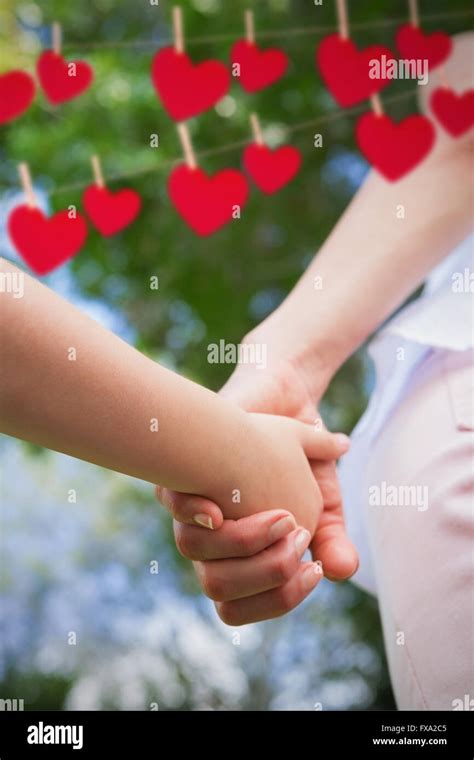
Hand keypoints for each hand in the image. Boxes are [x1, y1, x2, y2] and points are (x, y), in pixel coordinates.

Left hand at [157, 357, 357, 623]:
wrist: (285, 400)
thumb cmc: (300, 460)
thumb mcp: (323, 502)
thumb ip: (330, 539)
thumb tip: (342, 573)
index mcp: (238, 558)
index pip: (235, 609)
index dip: (276, 600)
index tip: (312, 568)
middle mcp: (209, 540)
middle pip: (216, 588)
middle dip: (264, 574)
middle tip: (299, 537)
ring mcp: (190, 505)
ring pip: (192, 550)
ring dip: (245, 542)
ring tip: (285, 516)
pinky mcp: (179, 469)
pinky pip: (173, 502)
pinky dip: (195, 511)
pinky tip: (223, 510)